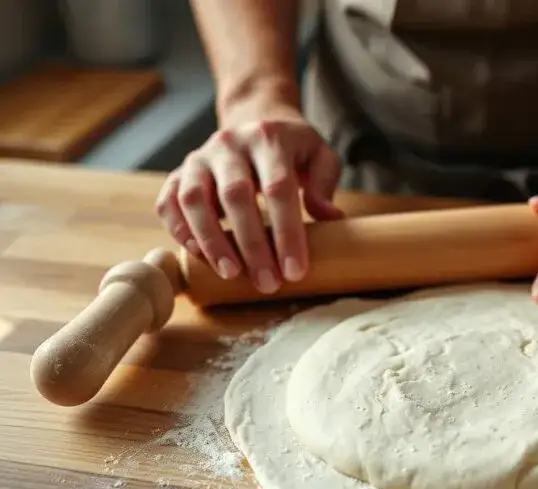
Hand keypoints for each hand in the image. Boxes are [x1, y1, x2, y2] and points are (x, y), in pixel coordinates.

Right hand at [155, 105, 342, 293]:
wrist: (256, 119)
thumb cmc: (293, 148)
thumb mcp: (319, 155)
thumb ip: (325, 183)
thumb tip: (331, 219)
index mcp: (269, 138)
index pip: (279, 188)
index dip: (287, 232)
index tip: (295, 270)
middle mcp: (229, 143)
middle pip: (235, 195)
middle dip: (252, 244)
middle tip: (267, 283)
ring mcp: (199, 157)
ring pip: (194, 198)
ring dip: (212, 240)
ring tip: (232, 274)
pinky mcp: (179, 172)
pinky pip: (168, 201)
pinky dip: (179, 229)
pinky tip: (198, 255)